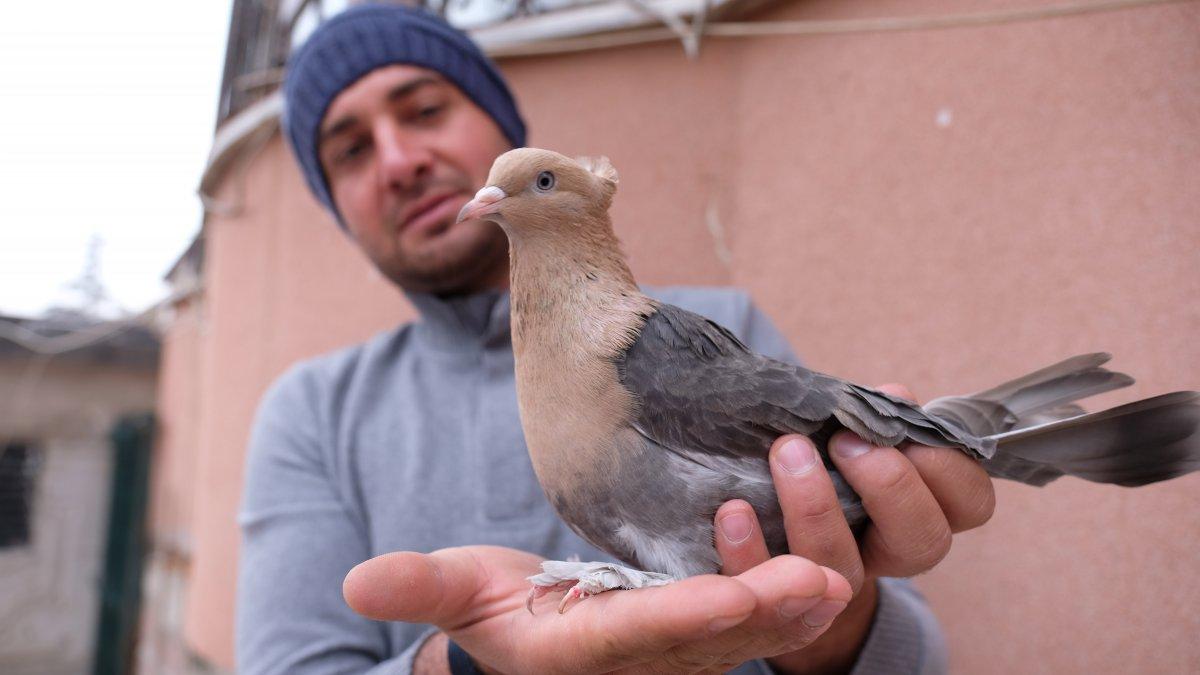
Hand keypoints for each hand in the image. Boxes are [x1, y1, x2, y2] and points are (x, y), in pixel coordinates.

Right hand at [343, 545, 851, 673]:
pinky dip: (789, 608)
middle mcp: (640, 663)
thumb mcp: (459, 593)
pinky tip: (833, 579)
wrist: (533, 644)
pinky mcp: (699, 644)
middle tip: (819, 582)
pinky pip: (749, 629)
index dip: (687, 614)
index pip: (641, 630)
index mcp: (583, 649)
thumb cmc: (498, 614)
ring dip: (791, 613)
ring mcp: (676, 658)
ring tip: (840, 578)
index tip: (732, 597)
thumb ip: (419, 587)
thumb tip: (357, 579)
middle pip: (709, 637)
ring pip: (741, 639)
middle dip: (764, 614)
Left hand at [714, 384, 995, 672]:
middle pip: (923, 542)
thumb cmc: (826, 457)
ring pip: (846, 568)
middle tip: (845, 440)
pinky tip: (735, 508)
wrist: (765, 510)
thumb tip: (892, 395)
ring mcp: (840, 580)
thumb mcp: (857, 432)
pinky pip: (770, 585)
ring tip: (787, 452)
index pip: (971, 503)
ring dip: (817, 507)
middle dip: (889, 486)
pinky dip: (751, 549)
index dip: (947, 471)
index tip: (902, 432)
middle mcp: (892, 553)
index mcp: (928, 510)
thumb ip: (879, 417)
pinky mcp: (783, 595)